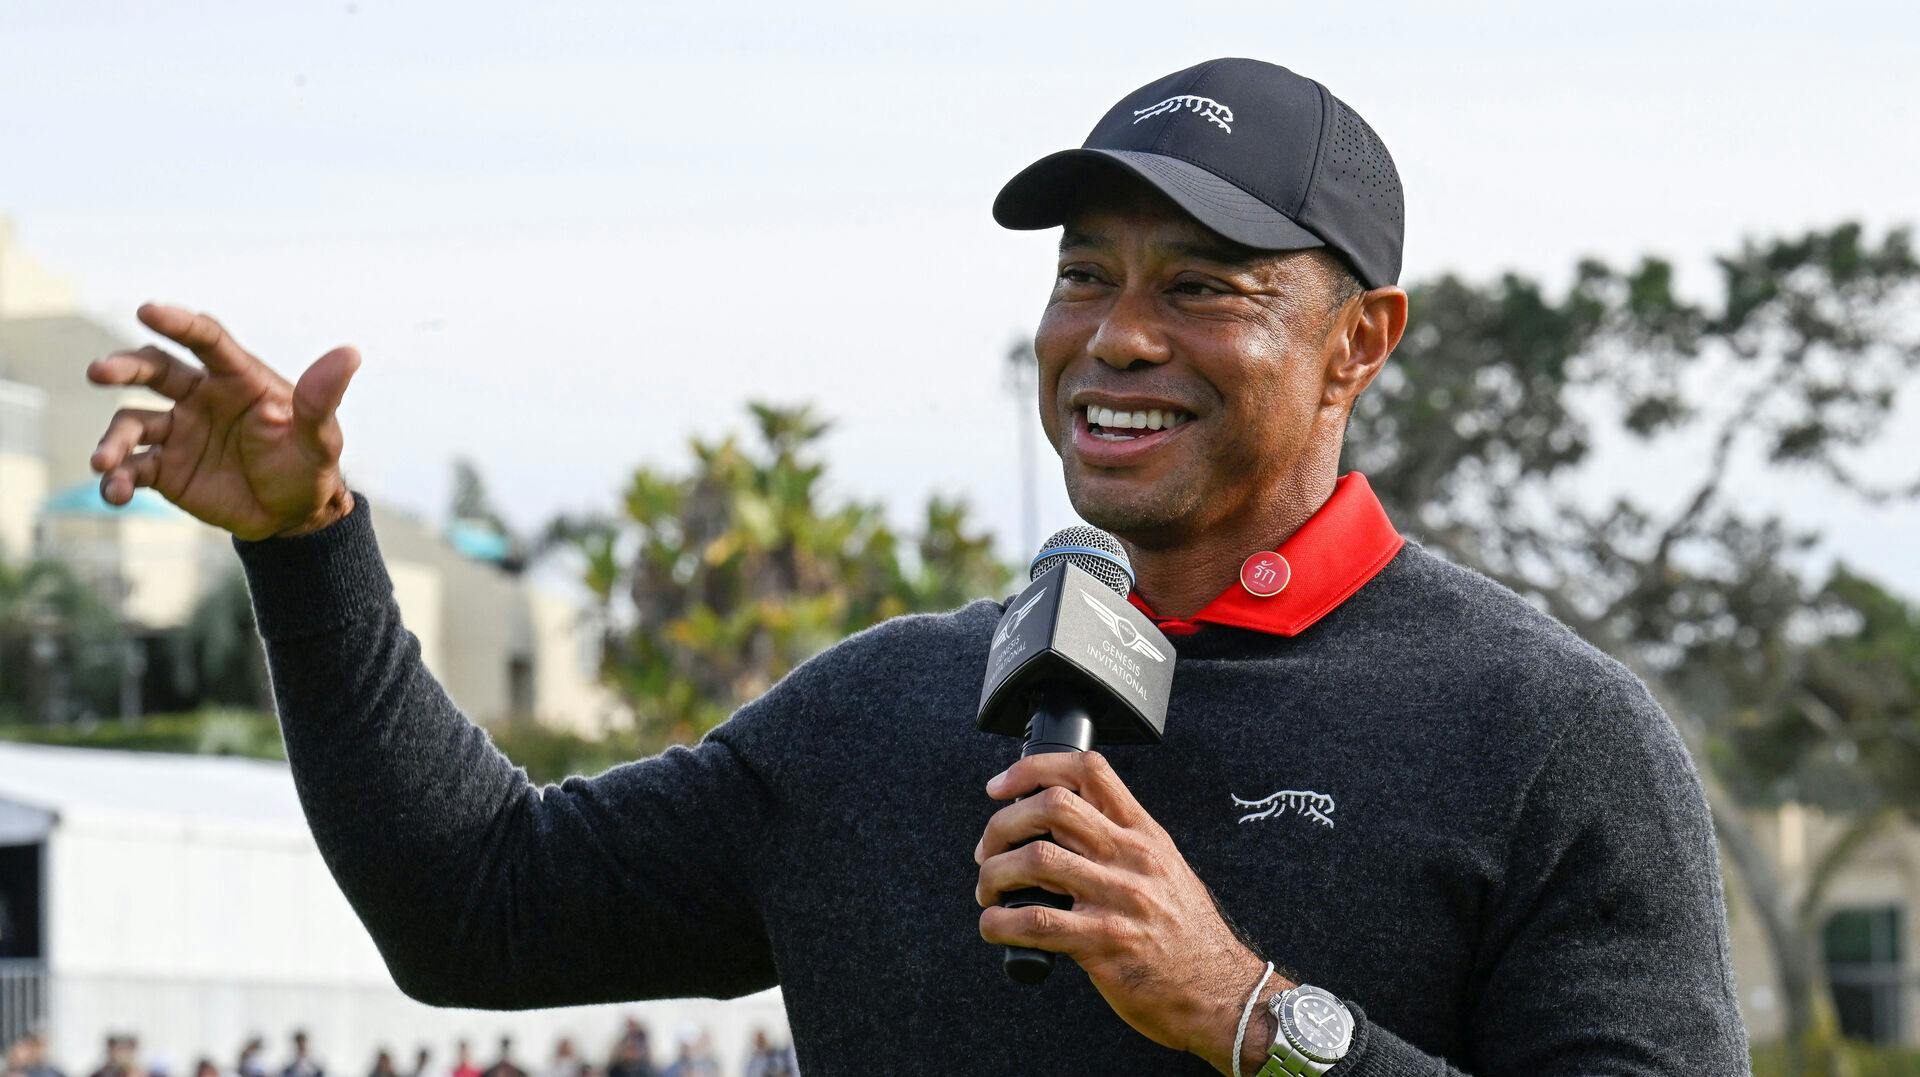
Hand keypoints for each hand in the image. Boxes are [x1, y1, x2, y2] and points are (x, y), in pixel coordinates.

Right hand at [85, 303, 360, 539]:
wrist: (292, 516)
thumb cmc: (308, 465)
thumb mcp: (320, 437)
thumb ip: (322, 398)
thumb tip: (350, 353)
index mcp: (238, 379)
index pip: (205, 340)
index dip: (178, 322)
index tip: (149, 309)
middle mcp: (200, 397)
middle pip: (154, 369)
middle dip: (124, 366)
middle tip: (100, 372)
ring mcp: (178, 431)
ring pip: (132, 421)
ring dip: (113, 439)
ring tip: (104, 461)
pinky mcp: (164, 469)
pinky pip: (132, 468)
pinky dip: (118, 479)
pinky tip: (115, 492)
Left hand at [974, 752, 1290, 1073]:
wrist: (1222, 994)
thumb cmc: (1189, 937)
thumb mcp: (1165, 870)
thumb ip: (1121, 843)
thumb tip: (1059, 829)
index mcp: (1145, 834)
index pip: (1088, 771)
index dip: (1033, 769)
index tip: (1000, 788)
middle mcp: (1132, 858)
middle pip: (1052, 806)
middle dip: (1003, 824)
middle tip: (988, 850)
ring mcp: (1119, 899)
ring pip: (1035, 860)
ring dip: (993, 874)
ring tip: (988, 891)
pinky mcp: (1103, 943)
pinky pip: (1035, 922)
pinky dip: (999, 921)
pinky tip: (995, 925)